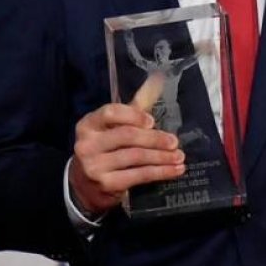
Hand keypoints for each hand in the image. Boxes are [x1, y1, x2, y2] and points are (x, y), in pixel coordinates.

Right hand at [68, 78, 183, 215]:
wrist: (85, 185)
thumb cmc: (105, 148)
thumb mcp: (113, 126)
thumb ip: (135, 106)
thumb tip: (157, 80)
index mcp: (88, 124)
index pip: (110, 113)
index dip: (133, 115)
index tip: (152, 121)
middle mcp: (87, 144)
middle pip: (127, 136)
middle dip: (154, 138)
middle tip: (174, 142)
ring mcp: (95, 166)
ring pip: (136, 157)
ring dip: (162, 157)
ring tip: (179, 157)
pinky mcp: (106, 184)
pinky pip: (139, 175)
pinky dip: (160, 172)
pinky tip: (174, 170)